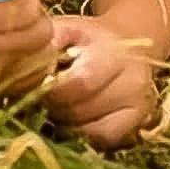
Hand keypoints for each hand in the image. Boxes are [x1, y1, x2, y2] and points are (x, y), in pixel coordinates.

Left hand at [44, 15, 158, 148]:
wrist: (122, 44)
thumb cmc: (86, 38)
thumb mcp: (66, 29)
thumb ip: (48, 43)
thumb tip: (30, 65)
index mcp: (113, 55)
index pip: (79, 84)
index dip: (49, 90)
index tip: (31, 86)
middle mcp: (132, 82)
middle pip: (81, 110)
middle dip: (52, 107)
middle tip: (37, 98)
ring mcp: (139, 105)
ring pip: (92, 130)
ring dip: (64, 123)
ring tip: (52, 107)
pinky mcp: (137, 122)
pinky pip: (105, 139)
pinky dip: (82, 135)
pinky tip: (69, 122)